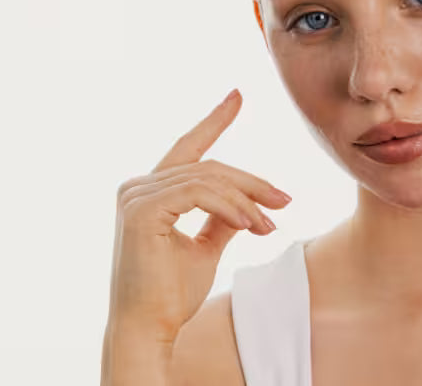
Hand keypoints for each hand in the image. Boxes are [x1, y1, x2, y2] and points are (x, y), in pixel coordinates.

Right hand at [105, 88, 292, 336]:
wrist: (149, 327)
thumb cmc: (171, 294)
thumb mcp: (205, 249)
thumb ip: (221, 220)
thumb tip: (246, 206)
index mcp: (149, 192)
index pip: (189, 149)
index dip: (214, 120)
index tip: (237, 95)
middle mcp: (137, 187)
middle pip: (210, 167)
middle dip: (253, 183)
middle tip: (285, 201)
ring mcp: (136, 196)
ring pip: (209, 179)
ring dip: (247, 201)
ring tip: (270, 225)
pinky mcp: (141, 209)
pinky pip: (199, 193)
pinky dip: (230, 206)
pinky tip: (249, 224)